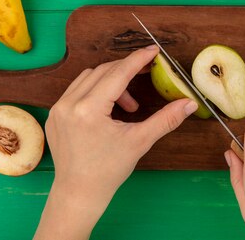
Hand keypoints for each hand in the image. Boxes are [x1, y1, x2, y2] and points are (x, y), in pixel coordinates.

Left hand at [34, 45, 197, 239]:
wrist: (79, 194)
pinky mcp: (53, 116)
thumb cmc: (109, 170)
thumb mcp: (140, 142)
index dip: (138, 60)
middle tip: (147, 74)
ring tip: (128, 106)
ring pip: (88, 78)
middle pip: (103, 71)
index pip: (118, 74)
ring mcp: (58, 109)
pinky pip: (76, 91)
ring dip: (111, 81)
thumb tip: (190, 103)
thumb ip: (166, 119)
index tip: (153, 51)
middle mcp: (69, 104)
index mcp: (89, 110)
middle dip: (126, 71)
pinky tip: (109, 109)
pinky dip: (95, 91)